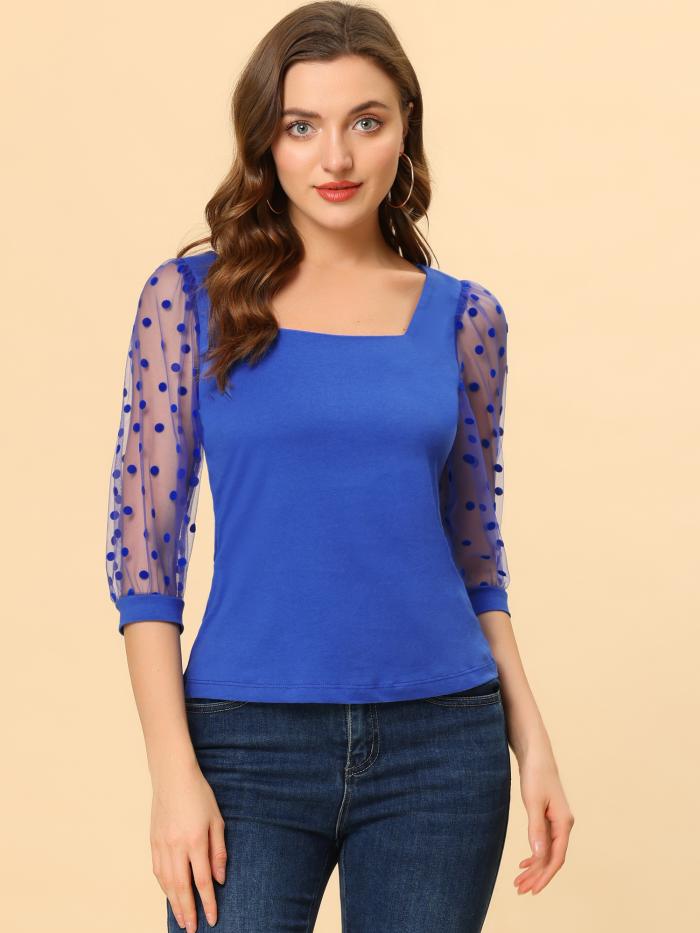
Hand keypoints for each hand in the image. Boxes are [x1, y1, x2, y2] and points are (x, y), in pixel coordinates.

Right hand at [150, 762, 226, 930]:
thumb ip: (218, 851)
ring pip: (167, 883)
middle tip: (193, 930)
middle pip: (182, 888)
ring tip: (181, 920)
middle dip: (188, 912)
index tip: (212, 919)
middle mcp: (176, 846)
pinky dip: (163, 888)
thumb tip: (219, 879)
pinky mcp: (153, 842)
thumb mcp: (217, 820)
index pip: (202, 881)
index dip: (208, 903)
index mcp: (196, 841)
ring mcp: (162, 845)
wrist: (173, 776)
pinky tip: (169, 896)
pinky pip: (157, 871)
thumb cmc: (199, 795)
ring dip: (174, 904)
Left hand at [513, 751, 574, 894]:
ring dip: (534, 867)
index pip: (557, 858)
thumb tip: (538, 856)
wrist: (536, 754)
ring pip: (547, 851)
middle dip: (537, 876)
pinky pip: (544, 842)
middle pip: (552, 858)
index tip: (533, 889)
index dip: (545, 875)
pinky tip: (524, 863)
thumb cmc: (536, 775)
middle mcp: (563, 825)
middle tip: (520, 890)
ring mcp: (556, 822)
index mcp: (564, 823)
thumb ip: (536, 829)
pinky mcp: (548, 817)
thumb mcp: (533, 802)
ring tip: (519, 881)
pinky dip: (534, 854)